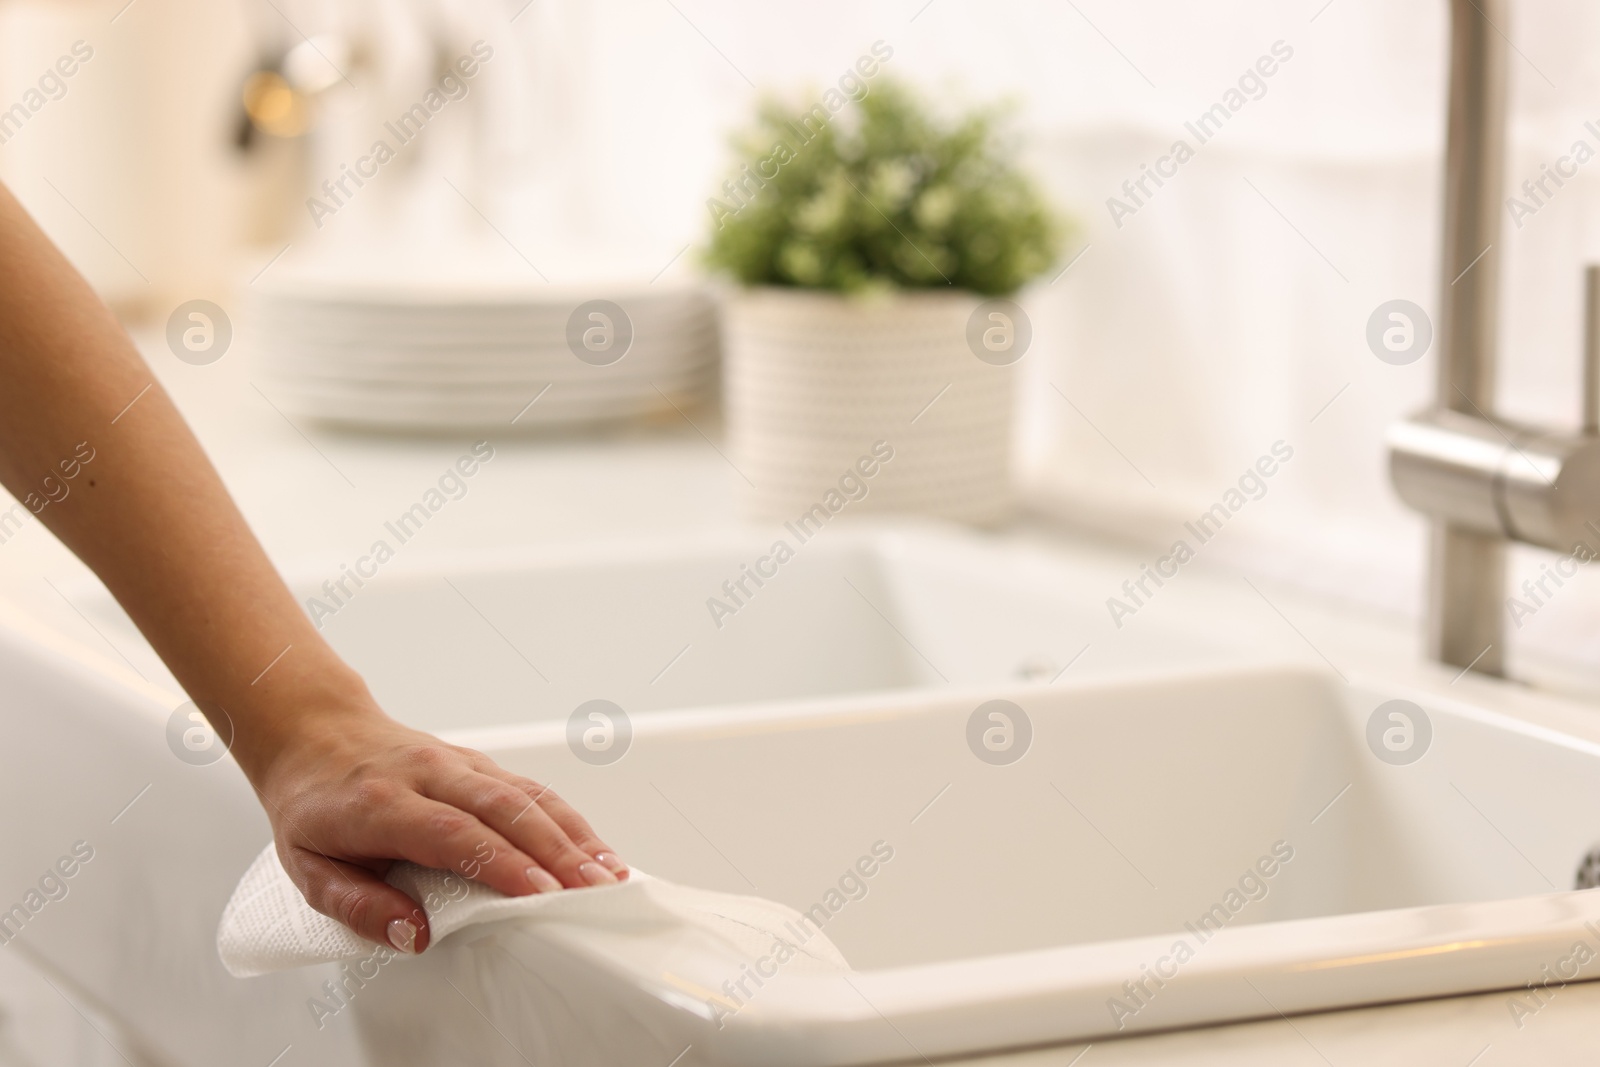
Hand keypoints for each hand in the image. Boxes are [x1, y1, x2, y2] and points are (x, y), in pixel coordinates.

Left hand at [244, 697, 628, 954]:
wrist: (315, 733)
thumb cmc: (314, 804)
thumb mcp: (307, 868)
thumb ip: (357, 905)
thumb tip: (413, 934)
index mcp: (381, 803)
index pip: (451, 832)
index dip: (500, 862)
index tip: (538, 893)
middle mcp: (428, 774)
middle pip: (504, 808)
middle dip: (556, 851)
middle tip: (593, 888)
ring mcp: (458, 764)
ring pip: (526, 793)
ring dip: (572, 833)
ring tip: (608, 872)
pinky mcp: (479, 763)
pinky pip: (530, 788)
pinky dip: (567, 819)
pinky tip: (592, 847)